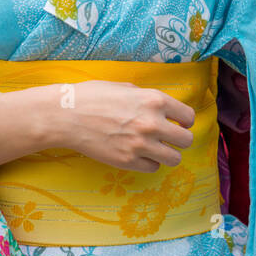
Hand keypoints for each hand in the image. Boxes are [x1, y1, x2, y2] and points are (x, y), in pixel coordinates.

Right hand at [58, 80, 195, 172]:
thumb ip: (148, 98)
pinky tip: (139, 154)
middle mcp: (152, 123)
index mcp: (155, 100)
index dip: (185, 120)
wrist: (67, 115)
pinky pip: (153, 167)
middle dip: (180, 139)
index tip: (180, 123)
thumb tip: (163, 108)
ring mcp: (141, 145)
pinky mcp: (127, 161)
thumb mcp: (127, 87)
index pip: (189, 116)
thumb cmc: (94, 96)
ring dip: (168, 154)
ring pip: (174, 158)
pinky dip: (149, 162)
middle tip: (169, 138)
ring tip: (157, 149)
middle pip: (186, 140)